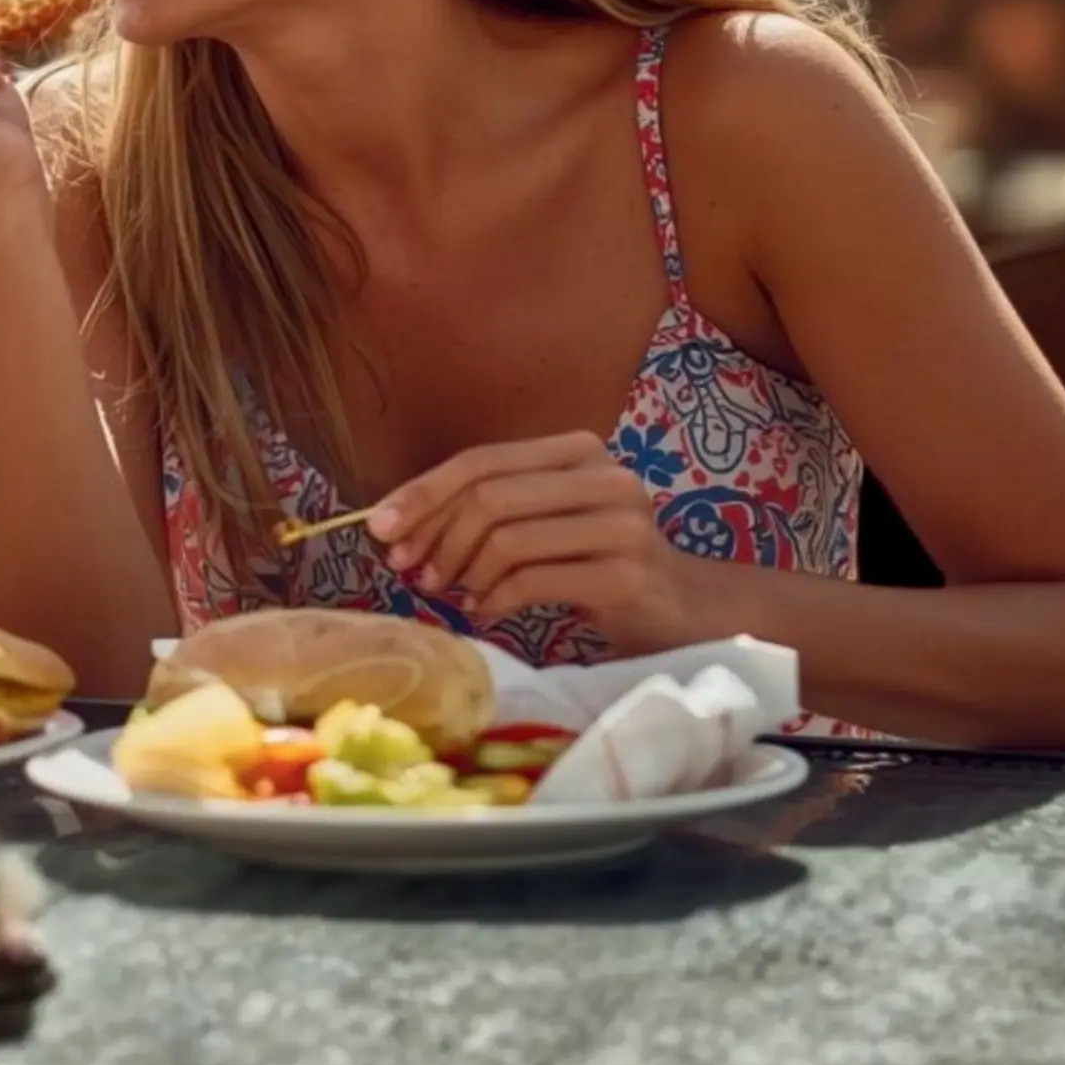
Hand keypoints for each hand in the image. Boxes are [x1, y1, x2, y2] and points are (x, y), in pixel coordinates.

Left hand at [363, 433, 707, 655]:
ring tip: (448, 595)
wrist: (685, 610)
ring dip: (462, 572)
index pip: (481, 460)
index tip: (380, 529)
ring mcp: (620, 524)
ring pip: (507, 538)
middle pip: (489, 495)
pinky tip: (484, 613)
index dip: (423, 493)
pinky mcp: (625, 574)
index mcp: (578, 451)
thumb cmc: (598, 563)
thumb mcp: (547, 522)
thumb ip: (490, 511)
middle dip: (435, 536)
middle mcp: (604, 476)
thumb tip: (396, 528)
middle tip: (411, 572)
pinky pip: (533, 581)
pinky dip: (494, 600)